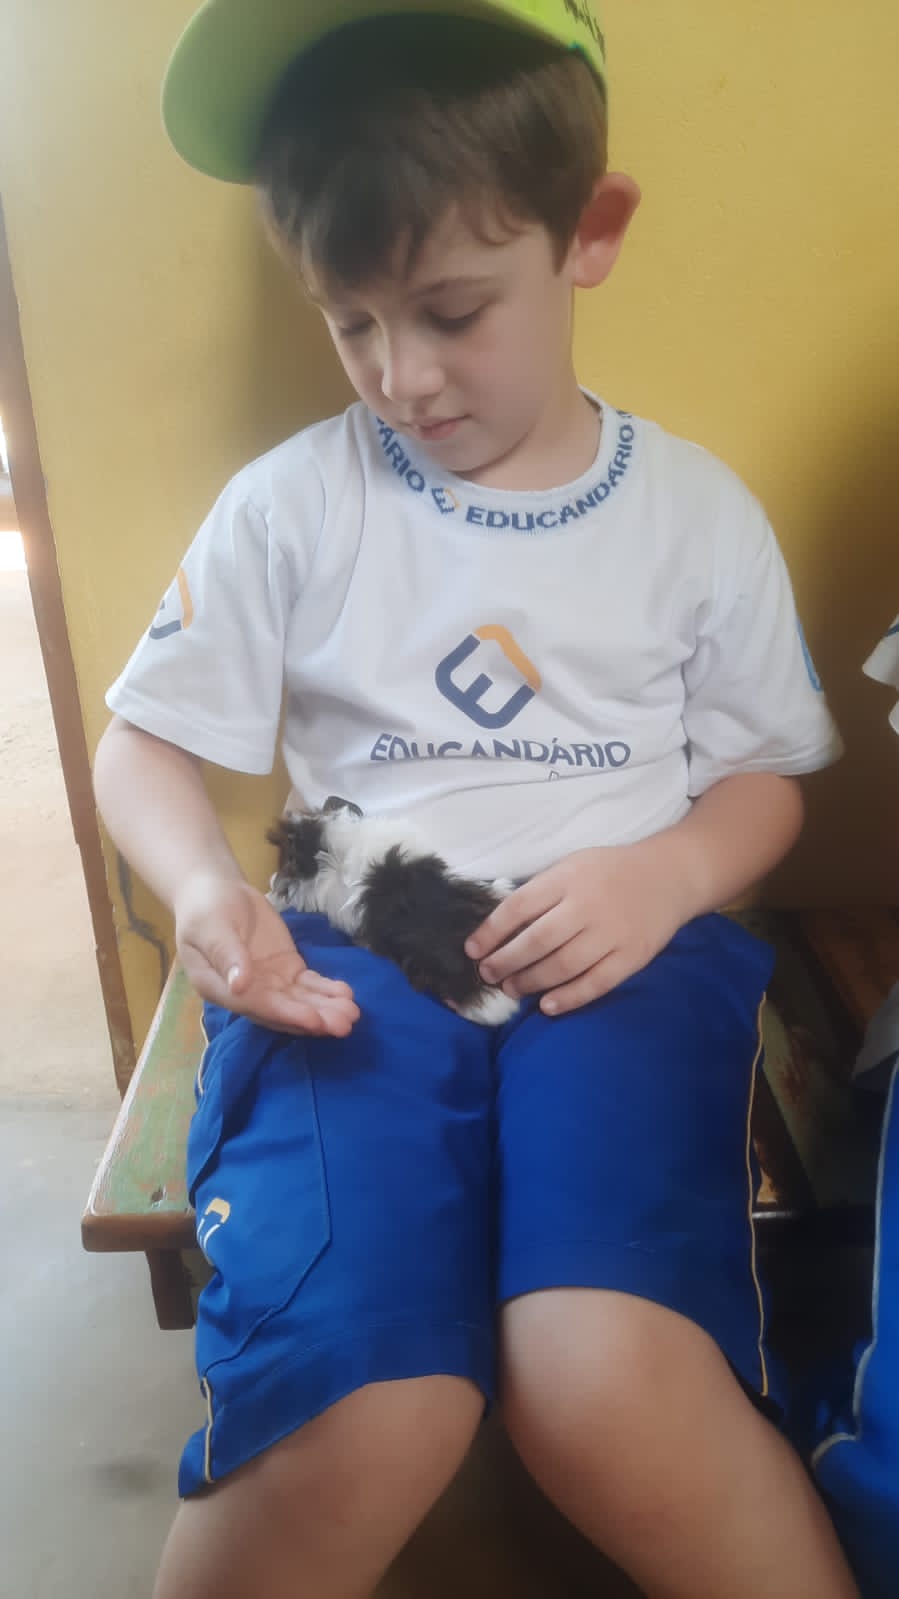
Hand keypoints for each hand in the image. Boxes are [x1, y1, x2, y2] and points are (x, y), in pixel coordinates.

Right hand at [175, 871, 358, 1035]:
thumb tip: (239, 985)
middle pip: (282, 1011)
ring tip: (352, 1013)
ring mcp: (267, 983)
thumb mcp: (211, 927)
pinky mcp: (285, 969)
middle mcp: (245, 993)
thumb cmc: (206, 908)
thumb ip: (226, 954)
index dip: (286, 1014)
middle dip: (313, 1019)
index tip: (314, 1020)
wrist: (216, 890)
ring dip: (325, 1008)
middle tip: (344, 1025)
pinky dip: (326, 990)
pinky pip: (307, 984)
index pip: (256, 1006)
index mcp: (219, 987)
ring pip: (298, 1001)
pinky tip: (346, 995)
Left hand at [465, 841, 691, 1016]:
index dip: (491, 932)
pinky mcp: (632, 956)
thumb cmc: (610, 872)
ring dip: (531, 981)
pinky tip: (548, 1006)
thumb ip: (541, 892)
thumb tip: (498, 927)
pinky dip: (570, 997)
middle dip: (506, 962)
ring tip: (511, 989)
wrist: (669, 876)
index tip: (472, 950)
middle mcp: (588, 905)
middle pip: (537, 941)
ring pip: (563, 965)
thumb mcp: (572, 866)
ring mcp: (612, 933)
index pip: (519, 907)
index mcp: (568, 878)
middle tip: (488, 975)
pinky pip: (596, 983)